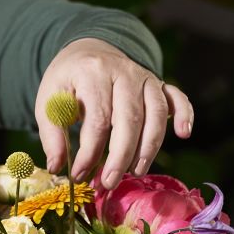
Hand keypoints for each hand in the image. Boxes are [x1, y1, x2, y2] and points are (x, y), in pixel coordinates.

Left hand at [35, 37, 193, 188]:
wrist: (89, 51)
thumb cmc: (68, 81)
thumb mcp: (49, 102)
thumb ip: (52, 135)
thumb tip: (56, 167)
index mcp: (93, 73)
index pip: (97, 119)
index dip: (90, 152)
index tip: (79, 175)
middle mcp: (124, 72)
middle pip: (129, 119)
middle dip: (120, 156)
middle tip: (109, 183)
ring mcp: (145, 77)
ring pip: (155, 114)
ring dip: (148, 147)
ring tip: (135, 172)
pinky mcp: (159, 83)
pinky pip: (177, 97)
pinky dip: (184, 114)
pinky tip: (184, 133)